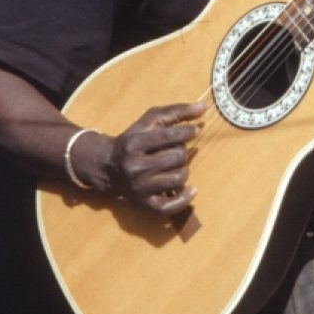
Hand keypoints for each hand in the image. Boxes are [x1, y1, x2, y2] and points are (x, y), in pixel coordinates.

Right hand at [107, 100, 206, 216]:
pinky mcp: (145, 203)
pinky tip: (192, 189)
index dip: (188, 132)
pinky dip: (185, 198)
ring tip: (176, 166)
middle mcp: (135, 167)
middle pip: (177, 157)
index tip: (194, 131)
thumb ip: (177, 111)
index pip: (170, 136)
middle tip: (177, 150)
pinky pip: (170, 206)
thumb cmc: (135, 139)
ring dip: (183, 170)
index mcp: (134, 143)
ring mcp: (140, 187)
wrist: (109, 166)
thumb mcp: (150, 121)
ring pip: (178, 178)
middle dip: (183, 151)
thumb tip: (204, 106)